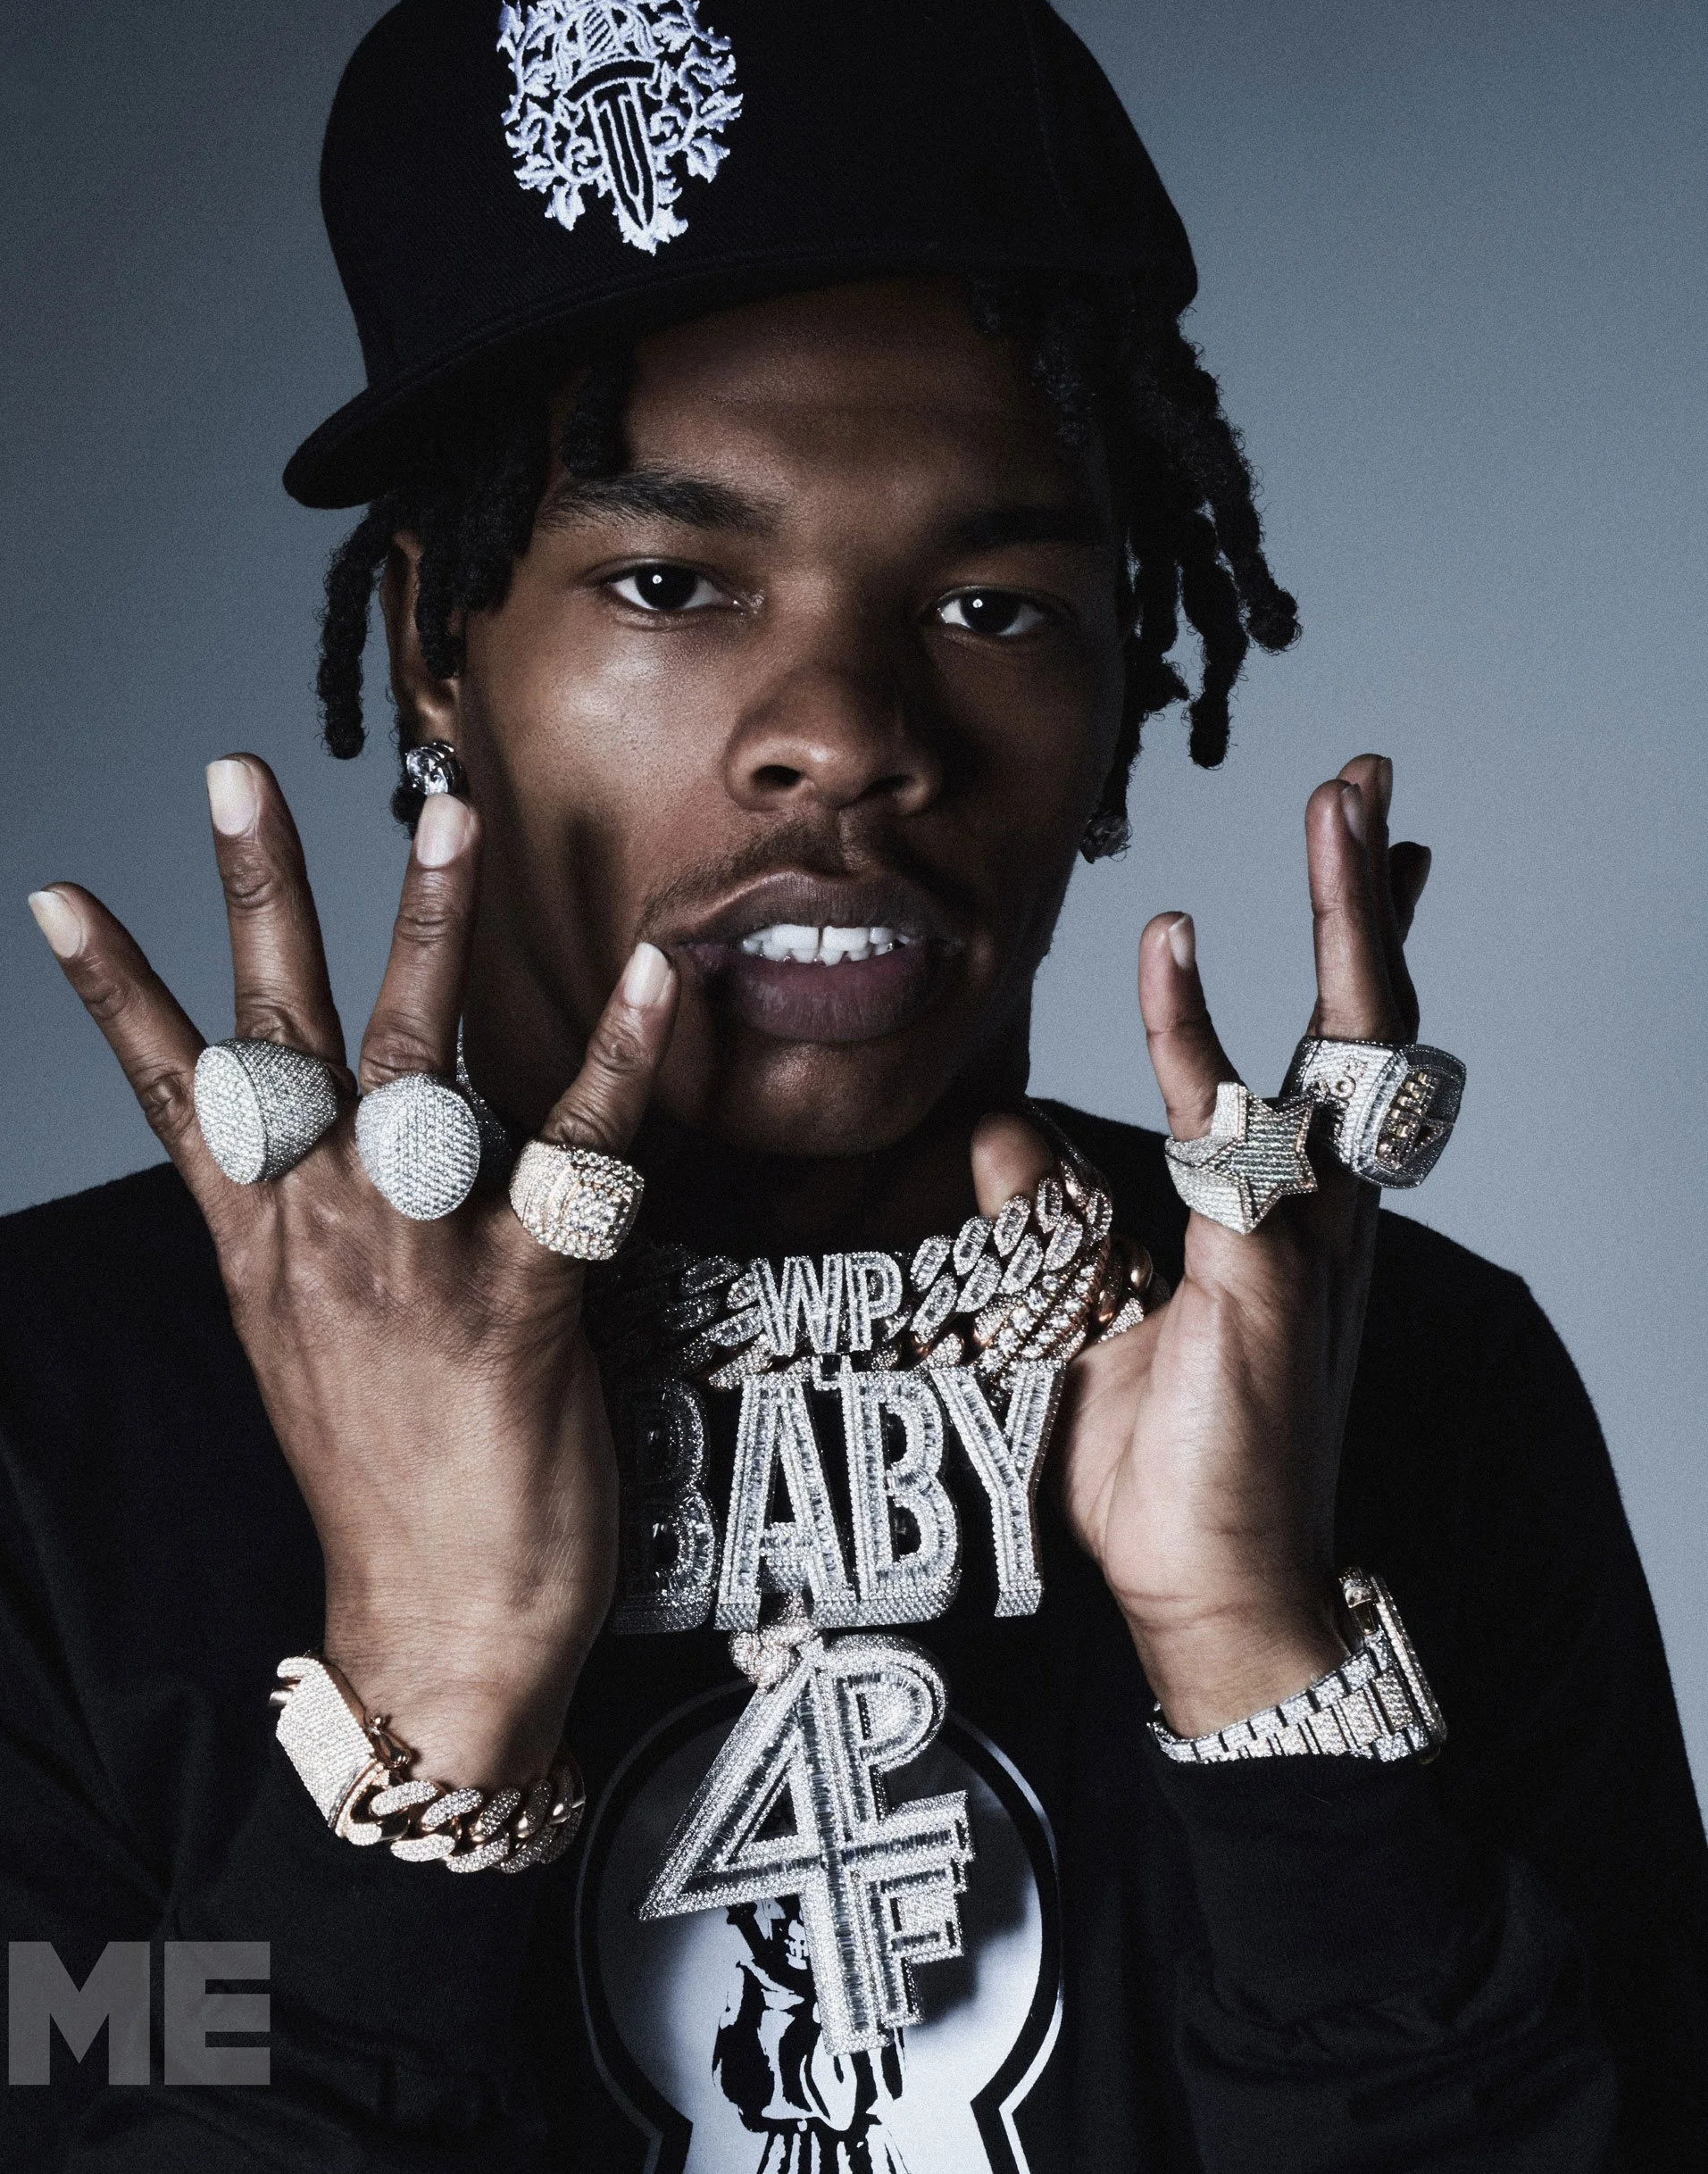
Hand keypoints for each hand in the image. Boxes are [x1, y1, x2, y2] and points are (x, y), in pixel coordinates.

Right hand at [28, 755, 678, 1785]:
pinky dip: (617, 1060)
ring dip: (432, 926)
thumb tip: (333, 1149)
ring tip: (448, 812)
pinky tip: (650, 976)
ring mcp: (416, 1261)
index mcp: (265, 1250)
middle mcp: (323, 1237)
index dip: (113, 993)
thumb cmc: (392, 1487)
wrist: (441, 1634)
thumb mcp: (312, 1350)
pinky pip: (576, 1154)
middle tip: (236, 775)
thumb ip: (316, 1236)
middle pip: (281, 1037)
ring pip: (417, 1060)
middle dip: (258, 897)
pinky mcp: (520, 1299)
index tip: (56, 894)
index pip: (172, 1095)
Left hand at [992, 753, 1429, 1734]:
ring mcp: (1305, 1240)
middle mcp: (1320, 1207)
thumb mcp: (1090, 1311)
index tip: (1367, 839)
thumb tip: (1000, 1126)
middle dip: (1372, 892)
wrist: (1214, 1593)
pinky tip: (1175, 955)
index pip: (1334, 1043)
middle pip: (1370, 1018)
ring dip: (1343, 923)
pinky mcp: (1262, 1283)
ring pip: (1343, 1052)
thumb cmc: (1168, 1462)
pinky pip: (1233, 1140)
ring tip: (1342, 812)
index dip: (1355, 937)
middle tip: (1371, 780)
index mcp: (1294, 1208)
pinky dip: (1199, 1044)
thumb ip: (1055, 1213)